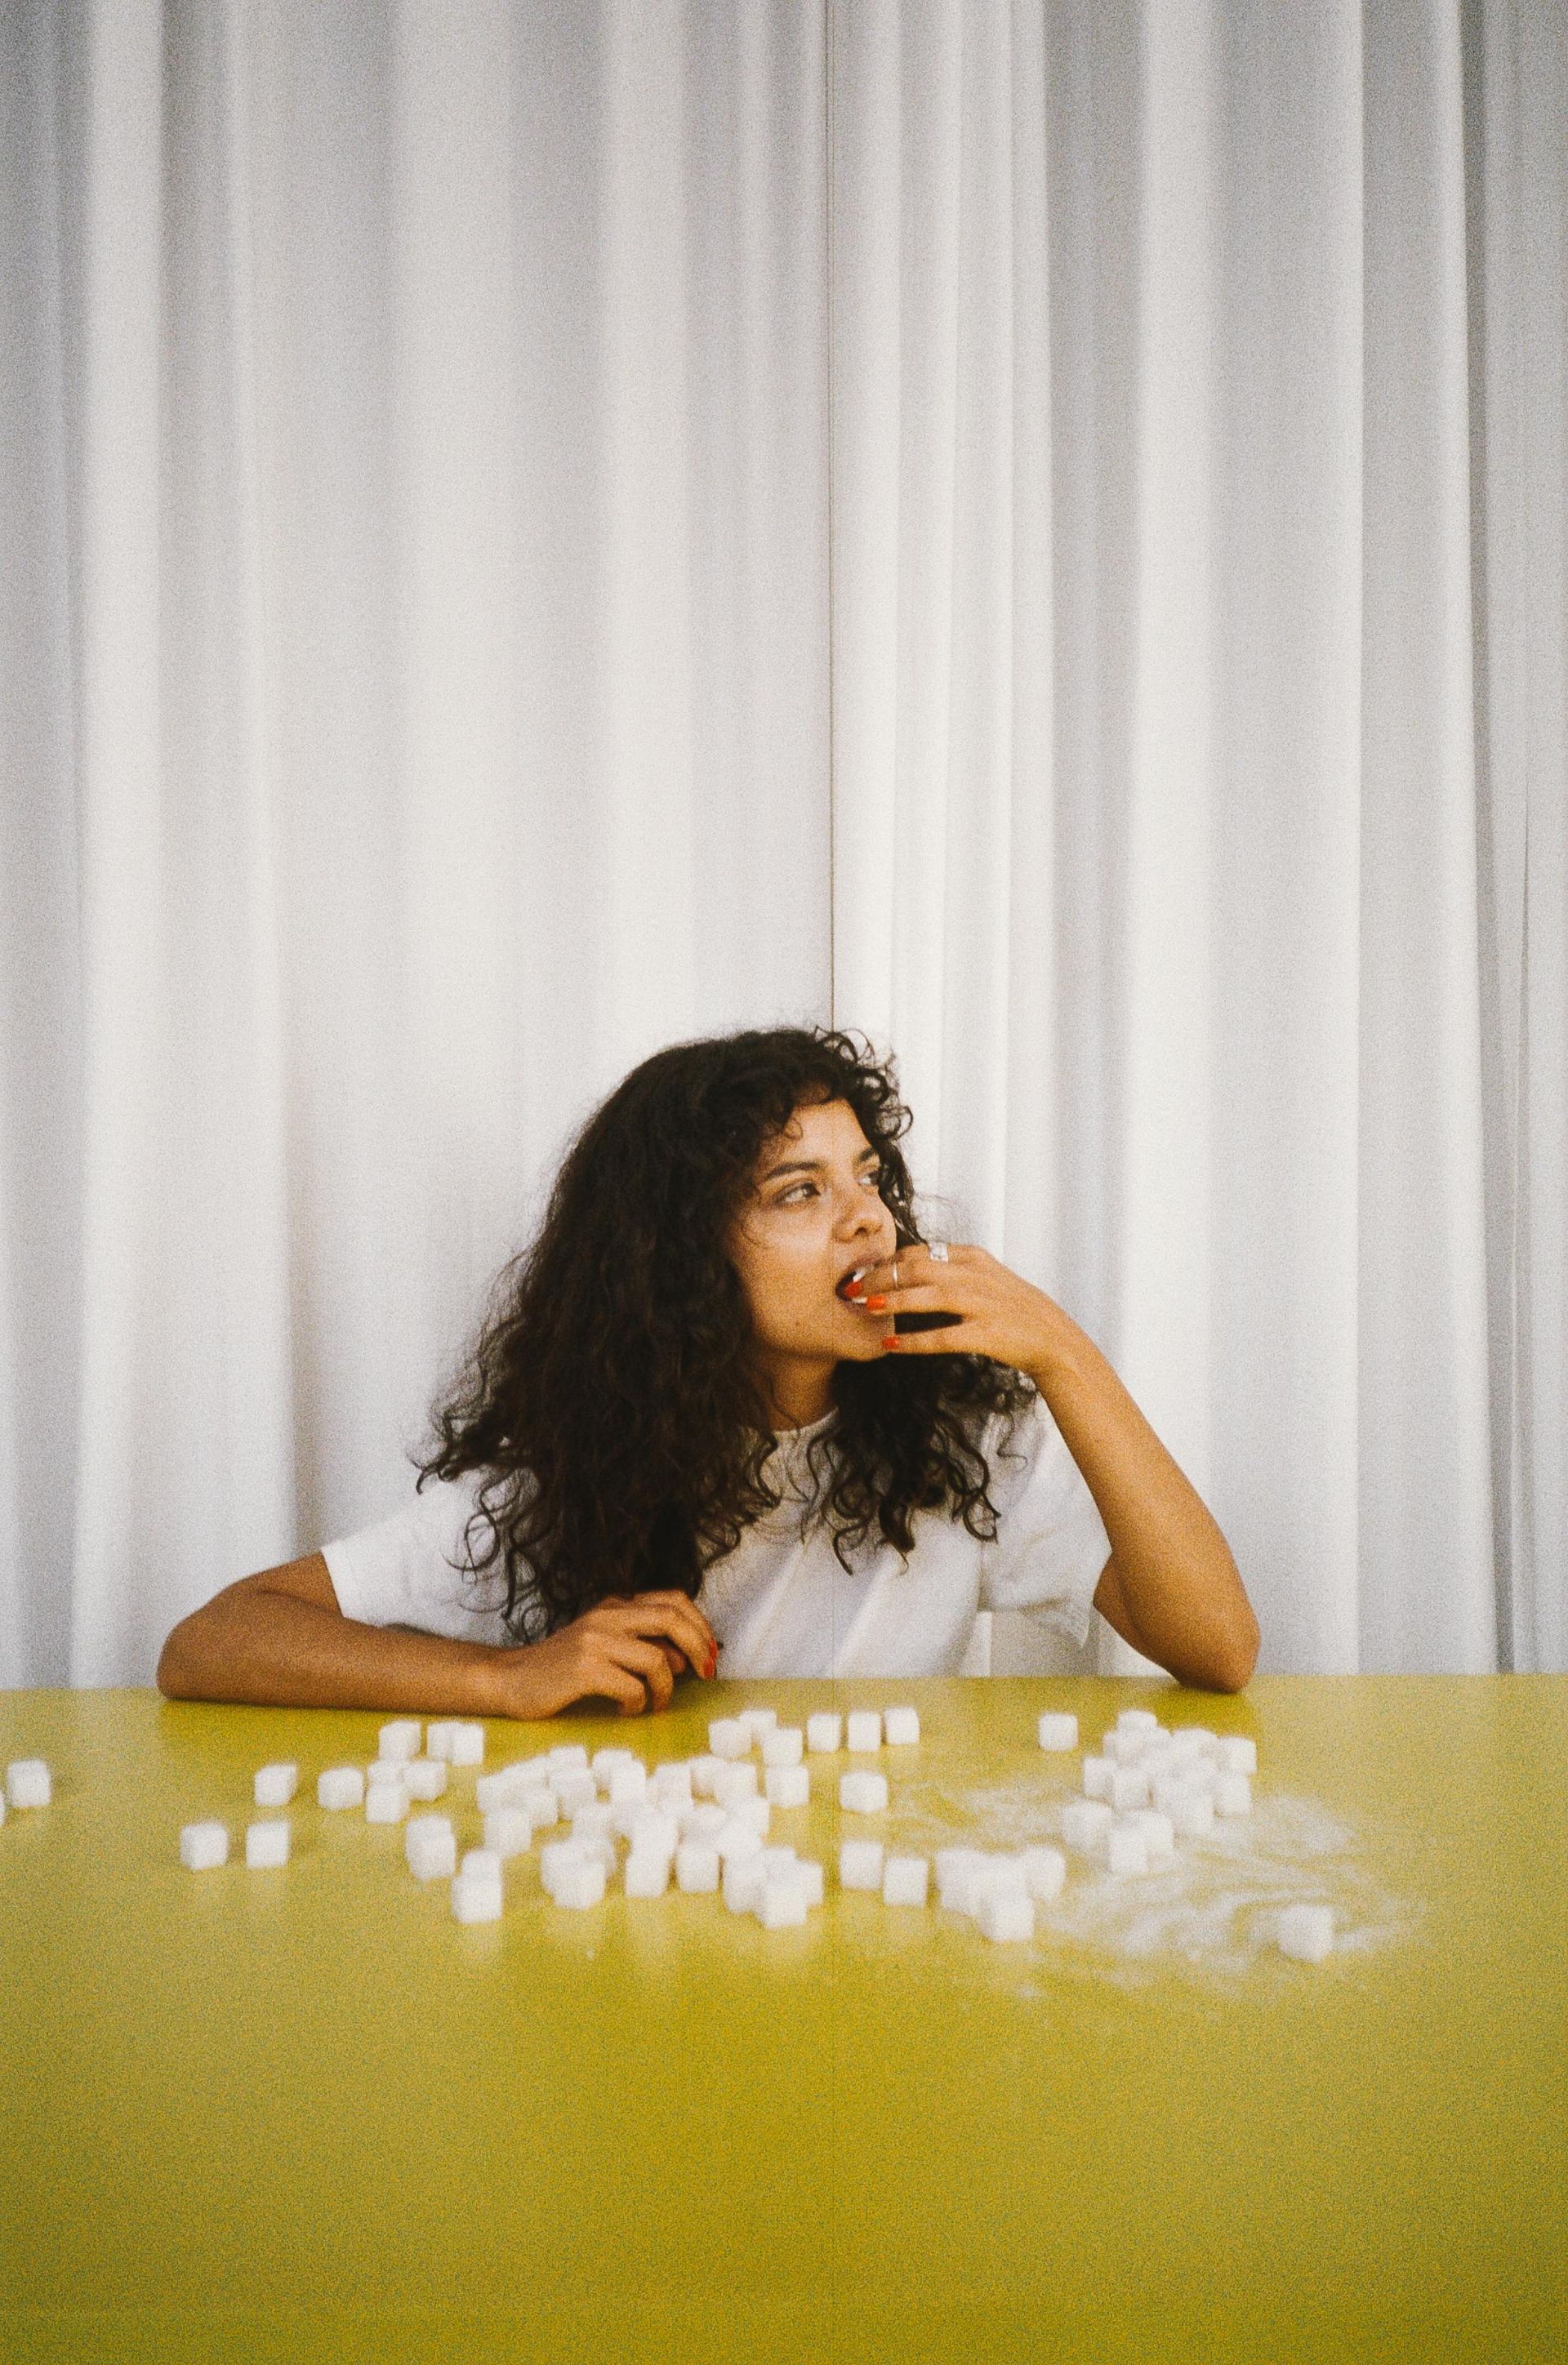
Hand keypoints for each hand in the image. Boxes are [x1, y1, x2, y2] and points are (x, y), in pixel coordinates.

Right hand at [494, 1591, 718, 1719]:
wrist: (512, 1679)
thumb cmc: (563, 1668)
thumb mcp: (606, 1647)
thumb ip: (644, 1647)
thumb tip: (686, 1660)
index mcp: (616, 1606)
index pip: (673, 1599)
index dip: (700, 1624)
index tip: (710, 1652)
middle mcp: (608, 1616)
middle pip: (671, 1617)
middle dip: (698, 1646)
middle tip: (705, 1674)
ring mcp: (595, 1641)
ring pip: (656, 1660)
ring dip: (665, 1689)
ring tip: (655, 1704)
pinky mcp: (584, 1669)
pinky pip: (632, 1688)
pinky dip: (637, 1704)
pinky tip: (625, 1710)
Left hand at [844, 1240, 1065, 1375]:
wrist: (1053, 1338)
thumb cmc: (1013, 1309)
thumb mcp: (986, 1277)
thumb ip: (952, 1268)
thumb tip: (909, 1267)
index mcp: (973, 1258)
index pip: (920, 1251)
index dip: (886, 1261)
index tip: (863, 1271)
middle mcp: (976, 1275)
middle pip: (917, 1267)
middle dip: (879, 1276)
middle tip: (853, 1288)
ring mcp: (982, 1304)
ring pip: (927, 1295)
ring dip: (892, 1301)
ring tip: (866, 1308)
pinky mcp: (987, 1334)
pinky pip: (942, 1336)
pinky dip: (913, 1340)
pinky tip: (891, 1346)